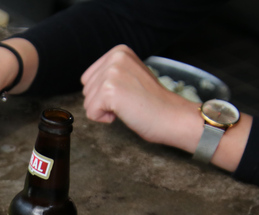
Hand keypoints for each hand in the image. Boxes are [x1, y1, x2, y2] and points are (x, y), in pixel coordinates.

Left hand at [81, 44, 201, 150]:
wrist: (172, 116)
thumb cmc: (152, 102)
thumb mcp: (130, 75)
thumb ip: (111, 73)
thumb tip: (88, 83)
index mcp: (119, 51)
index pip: (88, 78)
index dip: (103, 93)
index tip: (128, 92)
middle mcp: (114, 58)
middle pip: (86, 90)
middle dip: (102, 102)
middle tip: (129, 100)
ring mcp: (111, 73)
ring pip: (87, 102)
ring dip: (104, 110)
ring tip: (128, 106)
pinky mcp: (109, 91)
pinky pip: (91, 113)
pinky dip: (104, 119)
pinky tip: (124, 112)